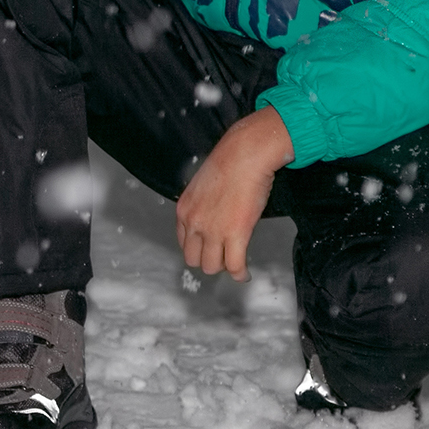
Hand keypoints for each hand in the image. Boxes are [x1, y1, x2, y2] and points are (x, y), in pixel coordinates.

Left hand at [174, 107, 293, 282]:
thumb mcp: (203, 186)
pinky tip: (245, 273)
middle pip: (194, 259)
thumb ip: (202, 205)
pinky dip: (240, 274)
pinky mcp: (235, 235)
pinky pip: (234, 266)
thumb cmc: (229, 164)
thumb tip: (212, 216)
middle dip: (209, 260)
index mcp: (184, 210)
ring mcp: (213, 231)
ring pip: (212, 266)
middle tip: (224, 256)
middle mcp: (194, 223)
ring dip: (224, 267)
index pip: (183, 243)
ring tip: (235, 264)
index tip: (209, 249)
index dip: (198, 248)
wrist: (245, 155)